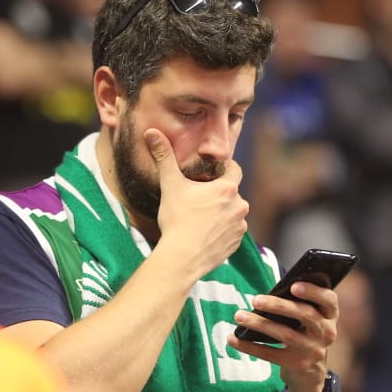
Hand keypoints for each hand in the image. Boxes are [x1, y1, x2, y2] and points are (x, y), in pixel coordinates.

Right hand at [146, 128, 248, 278]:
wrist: (181, 259)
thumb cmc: (177, 221)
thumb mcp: (170, 185)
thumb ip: (164, 157)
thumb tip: (151, 132)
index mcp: (227, 189)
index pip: (234, 169)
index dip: (223, 169)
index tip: (210, 174)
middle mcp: (240, 206)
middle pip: (232, 193)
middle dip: (218, 194)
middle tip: (198, 200)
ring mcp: (239, 227)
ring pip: (232, 213)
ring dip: (221, 213)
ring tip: (199, 220)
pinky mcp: (235, 245)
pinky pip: (231, 233)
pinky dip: (221, 232)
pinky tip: (204, 235)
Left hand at [229, 281, 338, 391]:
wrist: (311, 375)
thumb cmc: (305, 335)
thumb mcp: (310, 322)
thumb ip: (299, 305)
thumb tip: (269, 293)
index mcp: (330, 316)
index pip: (329, 300)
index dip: (313, 291)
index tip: (294, 285)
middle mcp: (326, 333)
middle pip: (304, 315)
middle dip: (279, 305)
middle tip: (256, 300)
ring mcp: (313, 351)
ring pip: (285, 334)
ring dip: (260, 324)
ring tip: (240, 316)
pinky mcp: (297, 365)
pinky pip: (271, 354)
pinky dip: (250, 346)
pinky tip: (234, 339)